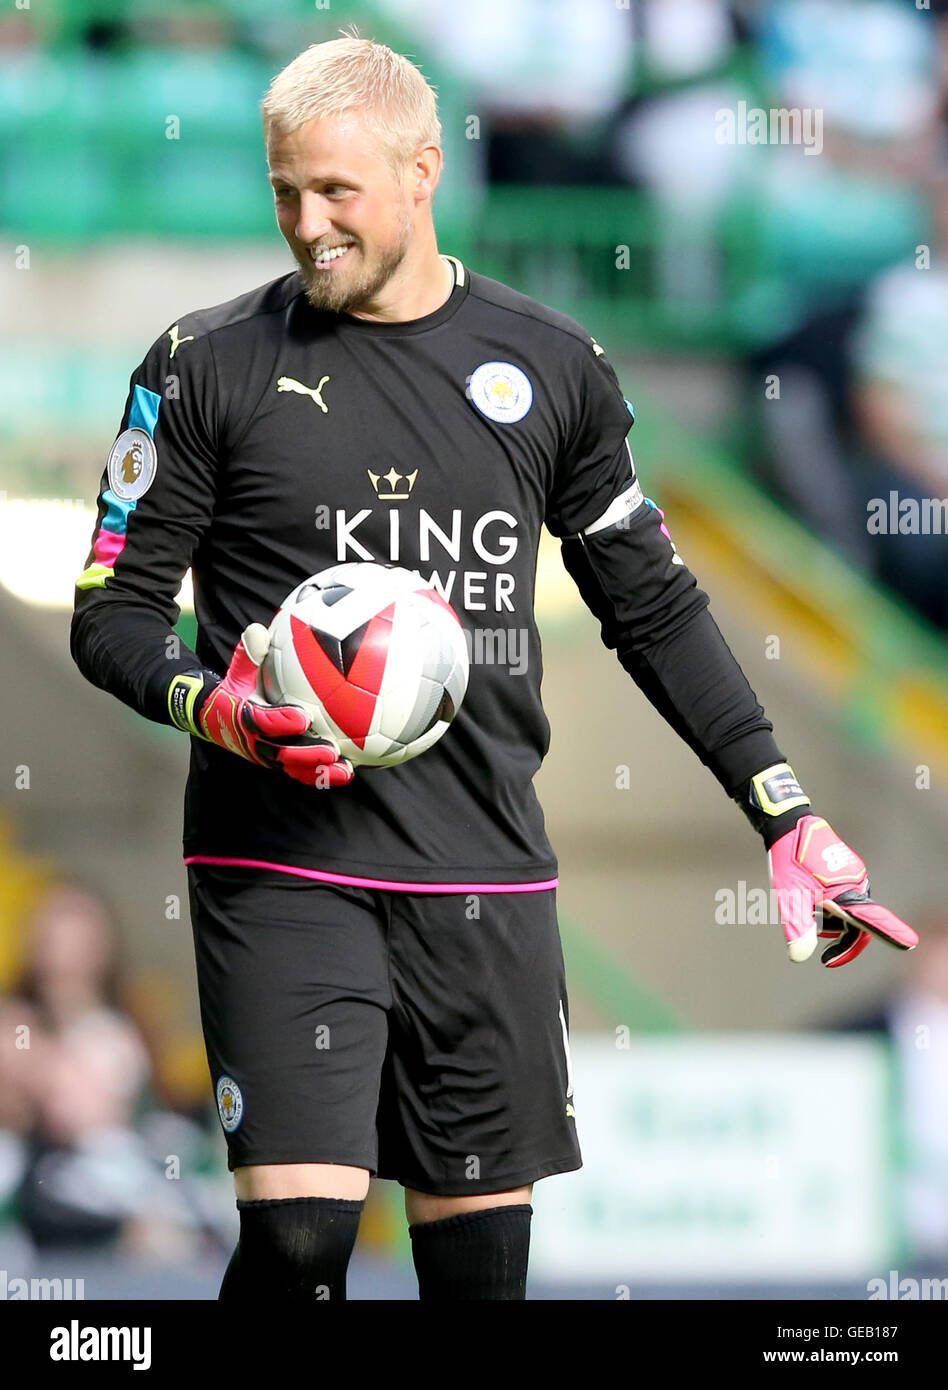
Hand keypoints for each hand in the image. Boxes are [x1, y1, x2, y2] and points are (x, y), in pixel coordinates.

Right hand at [197, 624, 353, 786]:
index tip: (303, 717)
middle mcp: (254, 742)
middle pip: (280, 754)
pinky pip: (301, 773)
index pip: (261, 722)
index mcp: (243, 717)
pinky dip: (323, 775)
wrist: (217, 716)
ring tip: (345, 770)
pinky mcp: (278, 764)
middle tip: (330, 751)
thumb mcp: (240, 667)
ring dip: (319, 771)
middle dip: (305, 755)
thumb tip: (258, 631)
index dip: (280, 722)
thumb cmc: (237, 686)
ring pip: (293, 769)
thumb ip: (249, 651)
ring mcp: (267, 756)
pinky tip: (348, 770)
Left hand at [768, 814, 917, 966]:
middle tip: (826, 958)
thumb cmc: (789, 859)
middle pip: (859, 924)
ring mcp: (853, 877)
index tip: (910, 944)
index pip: (873, 919)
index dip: (892, 934)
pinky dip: (833, 910)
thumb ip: (798, 926)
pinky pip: (845, 898)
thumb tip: (799, 957)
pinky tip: (814, 907)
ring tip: (812, 924)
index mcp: (848, 891)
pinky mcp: (846, 871)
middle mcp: (857, 884)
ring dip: (835, 925)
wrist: (790, 826)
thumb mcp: (790, 895)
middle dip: (844, 943)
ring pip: (850, 911)